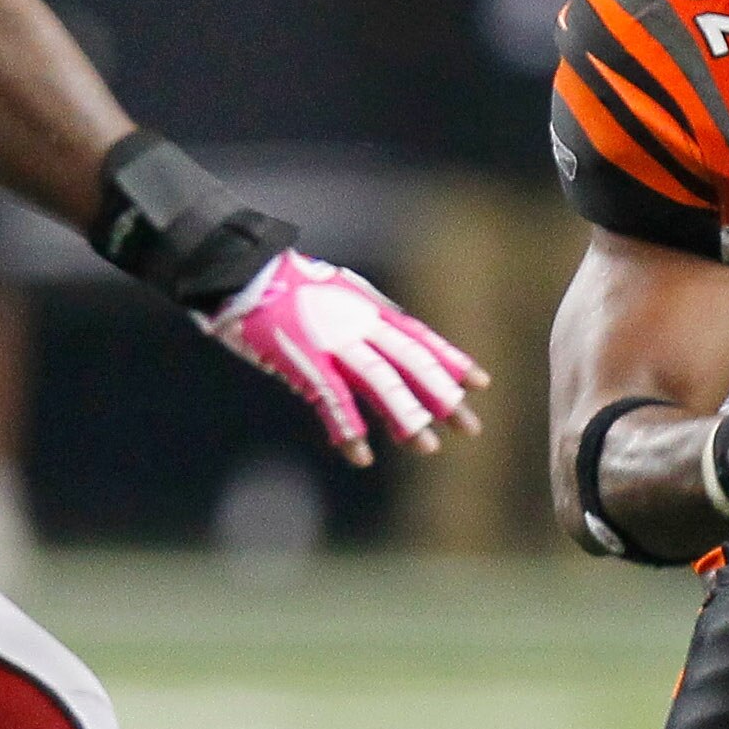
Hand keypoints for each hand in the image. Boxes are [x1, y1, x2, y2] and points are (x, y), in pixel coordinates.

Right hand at [204, 250, 487, 465]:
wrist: (246, 273)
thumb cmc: (287, 290)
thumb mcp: (337, 300)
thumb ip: (361, 327)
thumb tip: (383, 358)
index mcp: (369, 310)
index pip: (421, 338)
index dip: (451, 361)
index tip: (482, 384)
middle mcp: (360, 325)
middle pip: (411, 363)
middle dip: (442, 397)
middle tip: (471, 427)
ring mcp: (333, 341)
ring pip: (380, 382)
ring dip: (404, 417)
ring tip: (427, 447)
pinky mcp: (302, 359)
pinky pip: (331, 399)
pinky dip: (347, 427)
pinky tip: (362, 454)